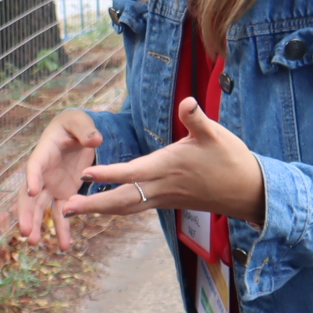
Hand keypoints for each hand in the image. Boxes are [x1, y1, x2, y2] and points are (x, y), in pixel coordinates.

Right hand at [16, 110, 103, 250]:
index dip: (32, 177)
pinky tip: (64, 246)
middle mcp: (43, 172)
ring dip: (37, 225)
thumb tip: (95, 139)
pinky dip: (62, 229)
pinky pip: (61, 213)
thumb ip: (86, 130)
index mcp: (44, 152)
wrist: (77, 133)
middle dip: (26, 212)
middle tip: (26, 231)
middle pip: (30, 194)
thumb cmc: (75, 124)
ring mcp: (51, 185)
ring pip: (40, 208)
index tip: (32, 191)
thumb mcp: (79, 121)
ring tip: (34, 243)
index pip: (35, 166)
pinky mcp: (63, 194)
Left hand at [73, 98, 266, 225]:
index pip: (133, 172)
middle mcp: (162, 186)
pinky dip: (115, 208)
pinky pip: (136, 207)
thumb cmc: (231, 159)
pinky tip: (100, 206)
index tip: (85, 174)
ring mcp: (164, 197)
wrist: (248, 191)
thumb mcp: (216, 134)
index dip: (109, 173)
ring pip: (126, 207)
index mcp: (168, 167)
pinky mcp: (167, 201)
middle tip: (64, 208)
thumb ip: (197, 119)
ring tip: (69, 210)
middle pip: (122, 200)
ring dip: (98, 209)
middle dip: (93, 204)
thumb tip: (188, 101)